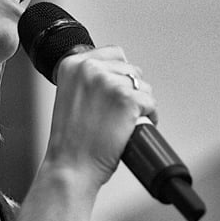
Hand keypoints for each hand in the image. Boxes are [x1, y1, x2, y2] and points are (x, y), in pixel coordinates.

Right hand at [44, 45, 157, 191]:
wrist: (70, 167)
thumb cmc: (69, 141)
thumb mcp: (68, 96)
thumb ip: (85, 81)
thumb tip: (111, 75)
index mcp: (72, 64)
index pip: (112, 53)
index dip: (119, 73)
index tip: (117, 88)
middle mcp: (90, 68)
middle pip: (130, 68)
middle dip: (131, 89)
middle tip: (121, 110)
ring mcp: (109, 82)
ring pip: (143, 85)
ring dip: (141, 102)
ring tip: (128, 119)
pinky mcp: (127, 98)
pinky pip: (151, 102)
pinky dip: (150, 115)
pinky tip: (136, 126)